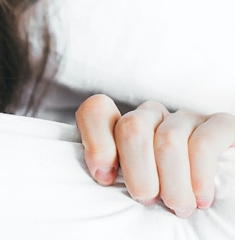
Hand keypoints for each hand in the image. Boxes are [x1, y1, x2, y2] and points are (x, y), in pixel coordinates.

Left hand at [76, 94, 234, 217]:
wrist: (220, 201)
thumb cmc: (164, 196)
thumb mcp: (133, 186)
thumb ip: (111, 174)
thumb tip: (102, 176)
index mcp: (124, 127)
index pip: (97, 111)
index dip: (96, 142)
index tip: (105, 178)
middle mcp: (153, 116)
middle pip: (132, 127)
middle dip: (137, 171)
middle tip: (147, 199)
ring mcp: (186, 118)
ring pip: (167, 140)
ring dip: (171, 182)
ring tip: (178, 207)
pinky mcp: (221, 125)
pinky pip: (203, 143)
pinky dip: (198, 176)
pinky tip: (200, 198)